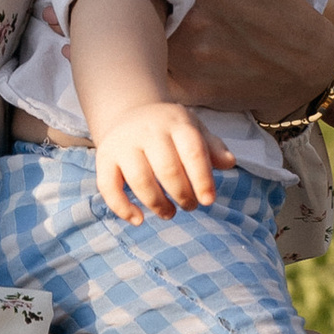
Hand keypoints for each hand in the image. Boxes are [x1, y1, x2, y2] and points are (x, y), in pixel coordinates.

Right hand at [95, 99, 219, 224]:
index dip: (202, 179)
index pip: (192, 151)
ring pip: (140, 180)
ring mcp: (124, 143)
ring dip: (158, 204)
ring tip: (169, 213)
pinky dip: (122, 208)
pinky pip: (109, 187)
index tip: (208, 201)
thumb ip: (212, 147)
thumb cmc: (170, 130)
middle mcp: (148, 130)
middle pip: (167, 169)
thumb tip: (229, 162)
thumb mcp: (194, 130)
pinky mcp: (104, 158)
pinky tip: (138, 219)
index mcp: (176, 122)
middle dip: (182, 195)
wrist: (130, 113)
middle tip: (190, 206)